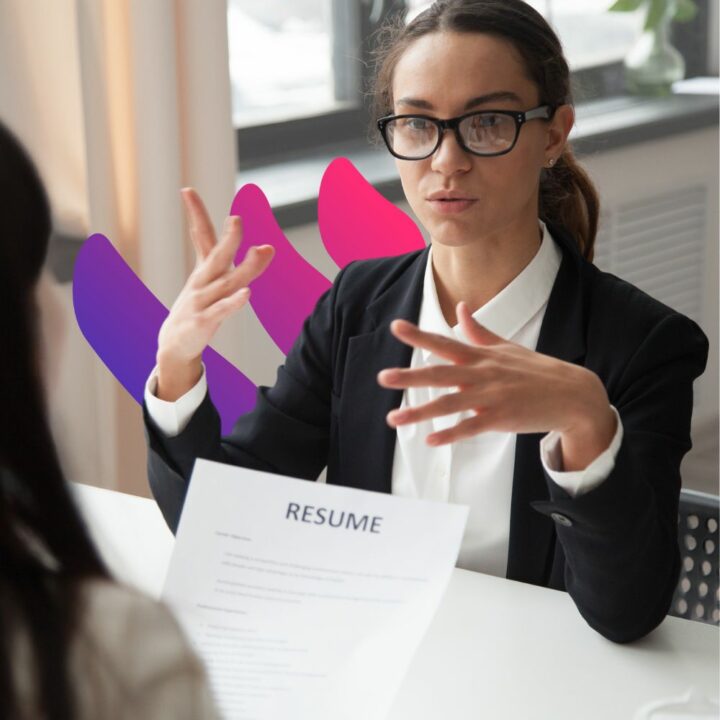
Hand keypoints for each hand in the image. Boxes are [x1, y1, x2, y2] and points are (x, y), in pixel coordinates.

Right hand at [155, 188, 274, 399]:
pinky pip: (222, 310)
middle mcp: (202, 282)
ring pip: (226, 282)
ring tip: (262, 251)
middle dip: (228, 238)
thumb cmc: (198, 308)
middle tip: (236, 219)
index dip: (195, 214)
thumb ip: (237, 263)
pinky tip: (247, 293)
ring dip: (245, 268)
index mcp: (204, 270)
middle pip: (217, 256)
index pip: (200, 237)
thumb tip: (266, 246)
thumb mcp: (212, 282)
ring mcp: (201, 301)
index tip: (186, 190)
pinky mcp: (203, 321)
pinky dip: (234, 302)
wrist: (175, 344)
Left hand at [377, 301, 615, 469]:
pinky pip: (471, 427)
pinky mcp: (501, 418)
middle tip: (382, 377)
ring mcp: (491, 396)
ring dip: (420, 411)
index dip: (419, 335)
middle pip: (440, 373)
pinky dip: (450, 434)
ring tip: (393, 418)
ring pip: (450, 403)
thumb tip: (461, 308)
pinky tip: (430, 440)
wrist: (572, 394)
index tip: (395, 327)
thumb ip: (478, 331)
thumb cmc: (536, 370)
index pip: (444, 342)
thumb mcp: (506, 347)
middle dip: (410, 376)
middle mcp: (482, 374)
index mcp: (481, 356)